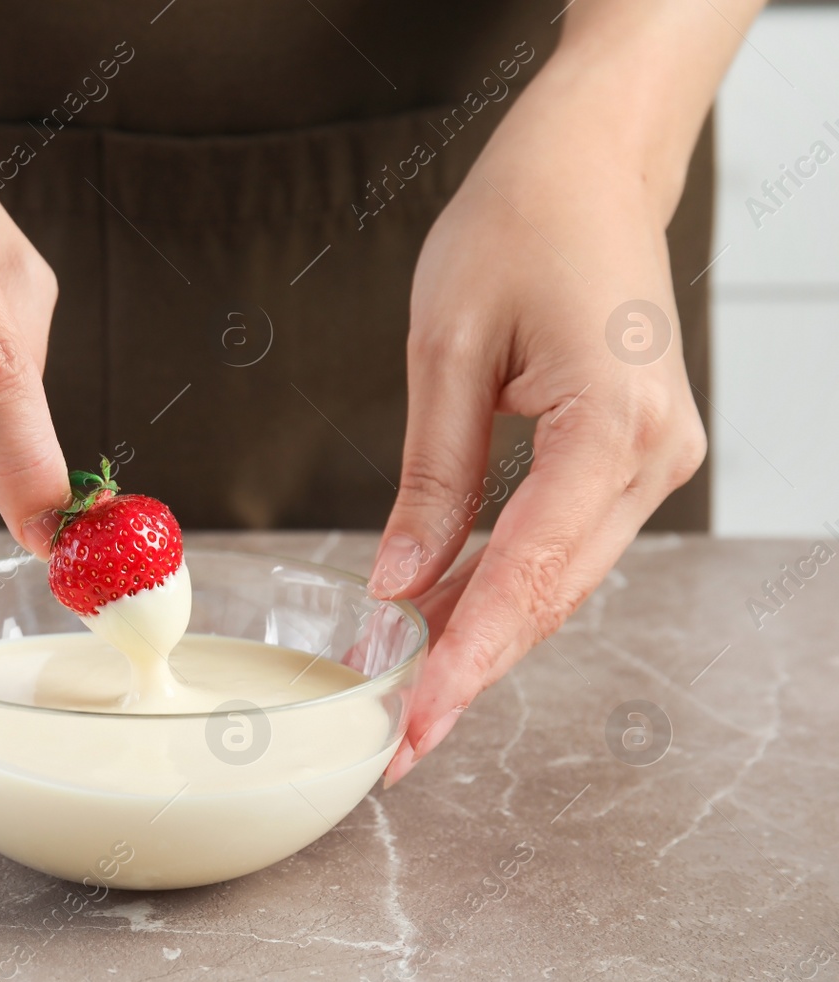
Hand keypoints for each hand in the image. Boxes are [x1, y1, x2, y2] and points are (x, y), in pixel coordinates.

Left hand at [374, 115, 706, 786]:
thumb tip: (397, 585)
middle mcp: (654, 454)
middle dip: (471, 669)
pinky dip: (506, 581)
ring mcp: (659, 457)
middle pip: (551, 594)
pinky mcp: (639, 454)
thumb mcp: (446, 351)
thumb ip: (431, 480)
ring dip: (485, 630)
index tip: (414, 728)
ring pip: (561, 579)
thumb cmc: (515, 228)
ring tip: (406, 681)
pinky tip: (446, 612)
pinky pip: (567, 542)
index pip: (527, 575)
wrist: (588, 167)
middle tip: (398, 739)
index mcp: (611, 425)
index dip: (466, 661)